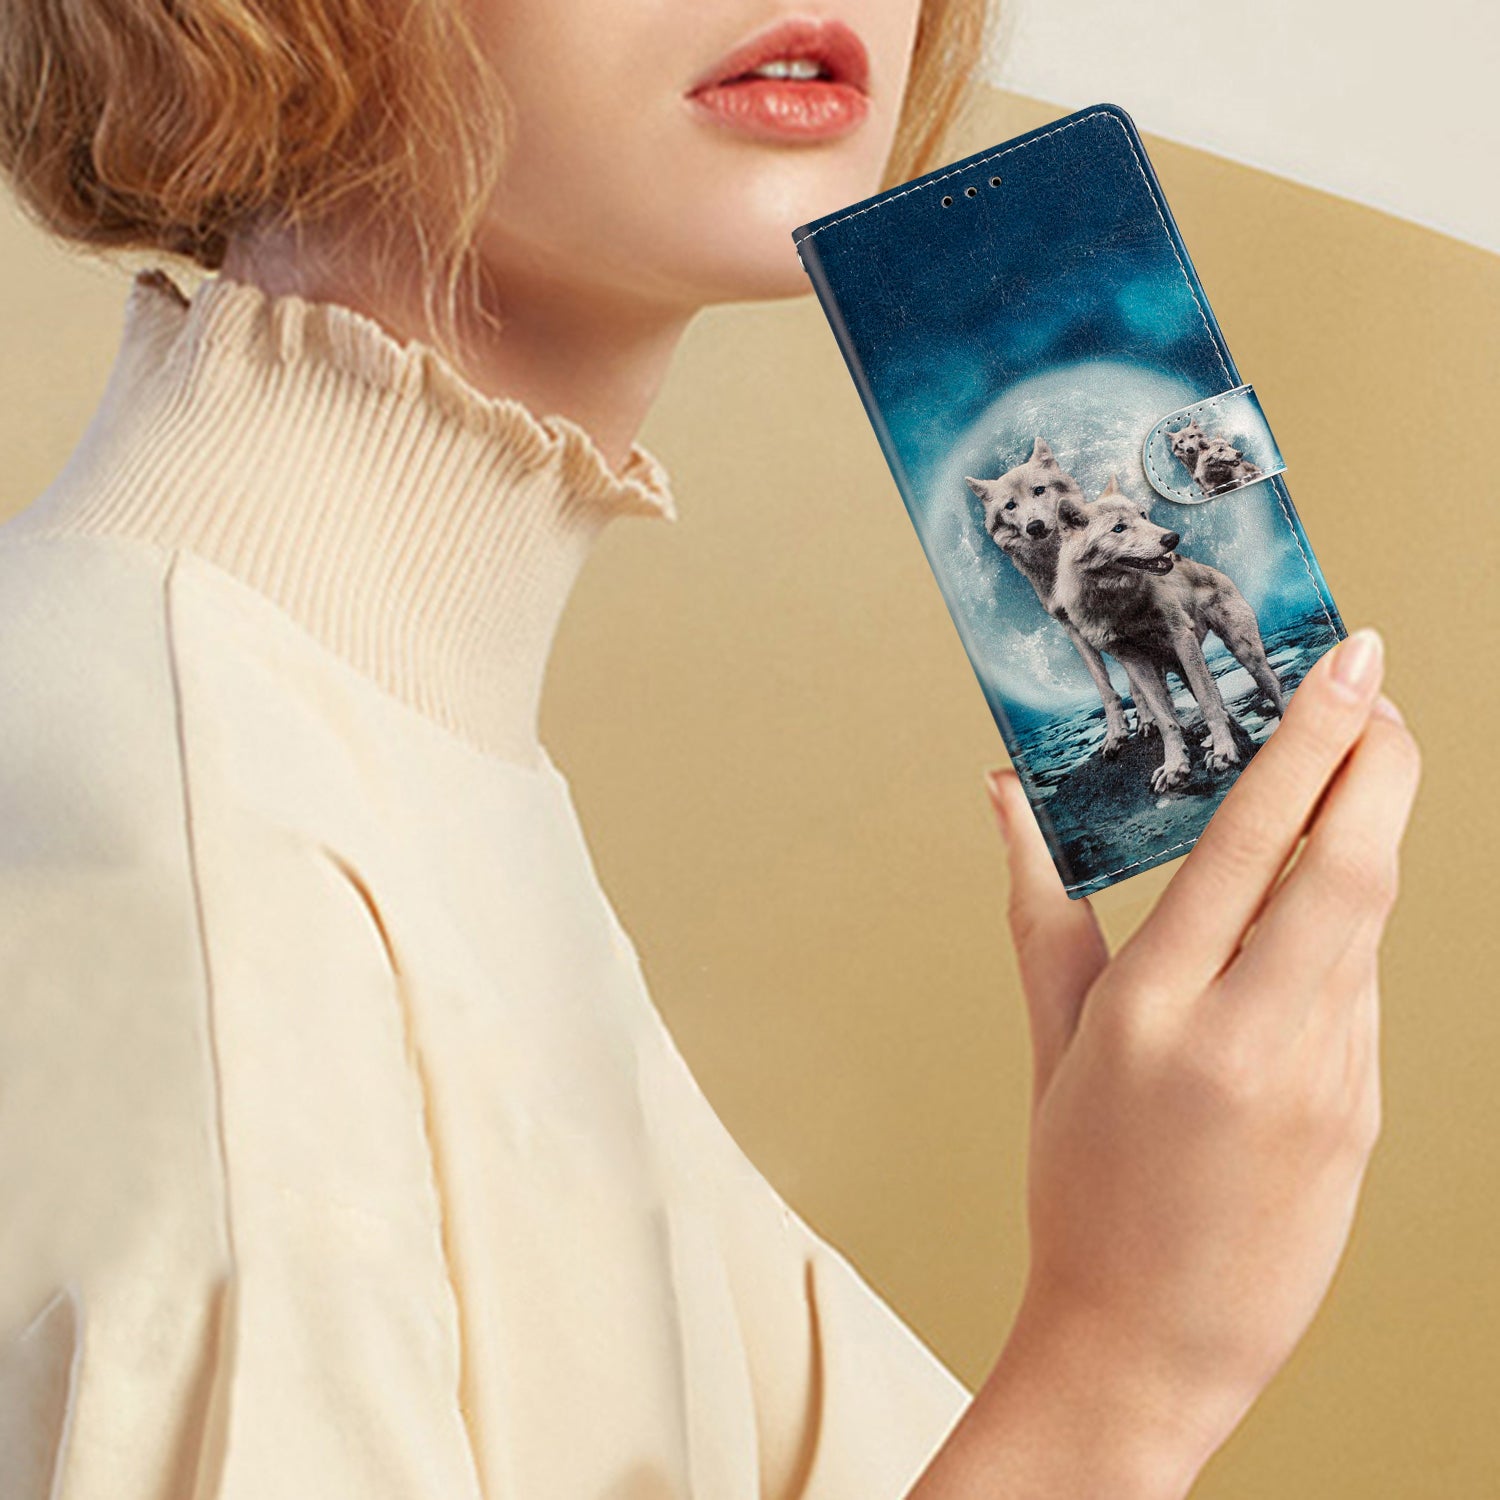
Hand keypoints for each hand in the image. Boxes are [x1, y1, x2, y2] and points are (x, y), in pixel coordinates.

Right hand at [911, 627, 1420, 1499]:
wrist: (1149, 1340)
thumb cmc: (1081, 1183)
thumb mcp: (1053, 1039)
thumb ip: (1040, 905)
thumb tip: (1002, 796)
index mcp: (1155, 1012)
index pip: (1252, 845)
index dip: (1310, 742)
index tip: (1351, 661)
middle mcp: (1251, 1038)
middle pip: (1351, 868)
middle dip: (1382, 761)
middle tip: (1380, 691)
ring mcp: (1326, 1082)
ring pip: (1369, 922)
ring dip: (1366, 837)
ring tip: (1347, 776)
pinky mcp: (1365, 1112)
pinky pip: (1364, 989)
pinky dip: (1348, 927)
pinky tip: (1313, 915)